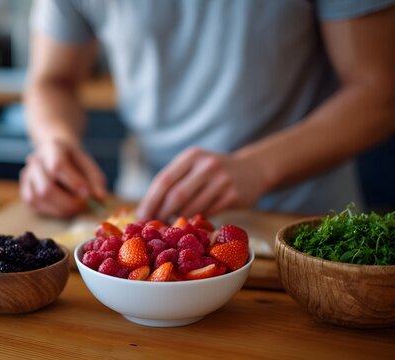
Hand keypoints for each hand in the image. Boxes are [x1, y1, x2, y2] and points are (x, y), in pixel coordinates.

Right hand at [20, 140, 106, 217]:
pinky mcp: (25, 189)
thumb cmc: (73, 160)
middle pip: (46, 187)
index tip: (86, 195)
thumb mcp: (87, 163)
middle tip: (83, 207)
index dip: (73, 182)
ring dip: (59, 208)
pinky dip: (50, 210)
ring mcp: (27, 175)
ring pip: (39, 198)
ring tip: (74, 208)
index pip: (58, 166)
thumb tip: (101, 197)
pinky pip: (34, 204)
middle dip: (67, 202)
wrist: (54, 153)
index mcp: (53, 148)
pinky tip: (62, 208)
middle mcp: (36, 160)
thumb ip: (95, 179)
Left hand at [136, 147, 266, 220]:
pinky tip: (190, 225)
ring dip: (178, 220)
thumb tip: (148, 208)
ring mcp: (222, 180)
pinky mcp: (233, 196)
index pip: (164, 180)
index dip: (150, 200)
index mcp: (191, 156)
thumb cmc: (214, 171)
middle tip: (153, 227)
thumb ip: (175, 181)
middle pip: (176, 195)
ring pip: (192, 208)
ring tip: (169, 228)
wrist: (253, 169)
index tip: (140, 216)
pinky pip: (208, 214)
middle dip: (161, 214)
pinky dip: (195, 221)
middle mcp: (206, 165)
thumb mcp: (195, 165)